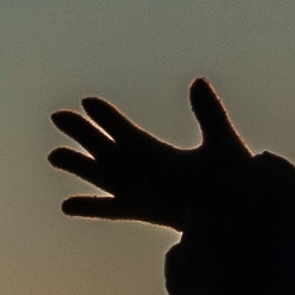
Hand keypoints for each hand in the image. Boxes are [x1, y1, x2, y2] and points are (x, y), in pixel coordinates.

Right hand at [49, 79, 294, 233]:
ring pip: (100, 176)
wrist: (241, 214)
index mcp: (156, 151)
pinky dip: (89, 207)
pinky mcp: (142, 212)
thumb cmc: (234, 180)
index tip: (87, 101)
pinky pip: (110, 209)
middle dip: (81, 132)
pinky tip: (65, 206)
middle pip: (103, 147)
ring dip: (78, 166)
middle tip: (57, 115)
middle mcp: (143, 170)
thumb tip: (199, 81)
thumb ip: (208, 113)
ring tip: (52, 155)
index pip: (123, 129)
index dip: (106, 116)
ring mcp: (140, 191)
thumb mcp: (220, 141)